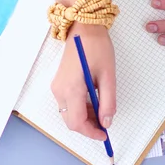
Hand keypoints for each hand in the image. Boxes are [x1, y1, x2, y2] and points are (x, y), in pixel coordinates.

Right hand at [51, 23, 115, 139]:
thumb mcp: (108, 76)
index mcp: (72, 89)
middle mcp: (59, 91)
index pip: (77, 122)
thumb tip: (107, 122)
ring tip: (102, 110)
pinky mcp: (58, 84)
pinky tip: (93, 102)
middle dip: (88, 127)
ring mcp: (57, 87)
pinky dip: (80, 109)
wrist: (83, 29)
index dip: (91, 132)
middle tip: (105, 125)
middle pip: (71, 121)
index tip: (105, 135)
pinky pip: (67, 104)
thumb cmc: (97, 48)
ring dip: (85, 118)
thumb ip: (108, 102)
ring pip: (69, 114)